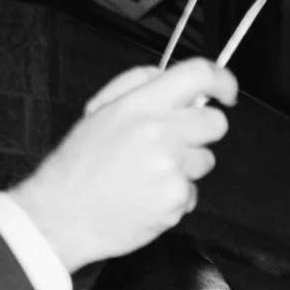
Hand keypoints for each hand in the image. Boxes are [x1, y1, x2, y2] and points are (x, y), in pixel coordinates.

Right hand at [10, 59, 238, 273]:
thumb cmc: (79, 164)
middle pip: (215, 122)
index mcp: (138, 105)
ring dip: (186, 166)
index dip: (222, 80)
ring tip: (148, 174)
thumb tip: (168, 75)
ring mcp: (170, 167)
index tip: (226, 91)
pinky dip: (176, 195)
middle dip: (202, 131)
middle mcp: (158, 131)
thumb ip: (136, 87)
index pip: (197, 75)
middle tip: (174, 142)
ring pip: (205, 159)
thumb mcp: (99, 112)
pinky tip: (147, 196)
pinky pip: (192, 191)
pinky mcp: (176, 198)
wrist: (63, 214)